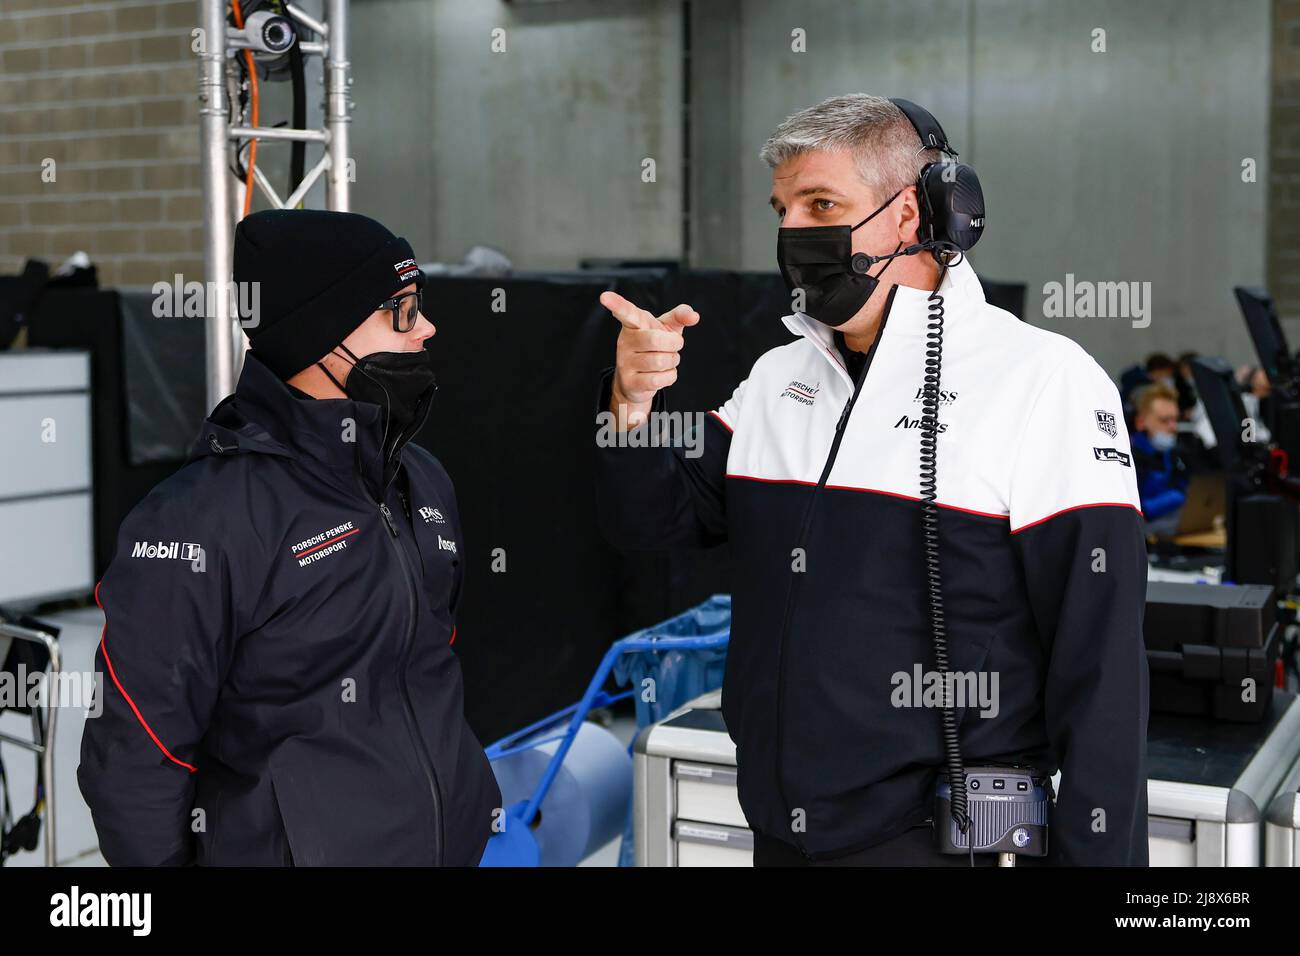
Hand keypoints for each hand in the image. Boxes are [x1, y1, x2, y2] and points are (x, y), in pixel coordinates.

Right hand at [600, 291, 698, 428]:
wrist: (638, 381)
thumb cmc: (654, 347)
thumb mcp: (667, 327)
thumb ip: (680, 316)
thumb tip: (694, 316)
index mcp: (634, 324)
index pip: (626, 312)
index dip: (617, 304)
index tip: (604, 296)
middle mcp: (625, 341)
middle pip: (656, 340)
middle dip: (674, 344)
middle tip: (673, 345)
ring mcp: (625, 362)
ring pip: (661, 361)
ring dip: (672, 362)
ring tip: (666, 360)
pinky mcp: (629, 382)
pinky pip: (659, 379)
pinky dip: (669, 377)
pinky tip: (662, 374)